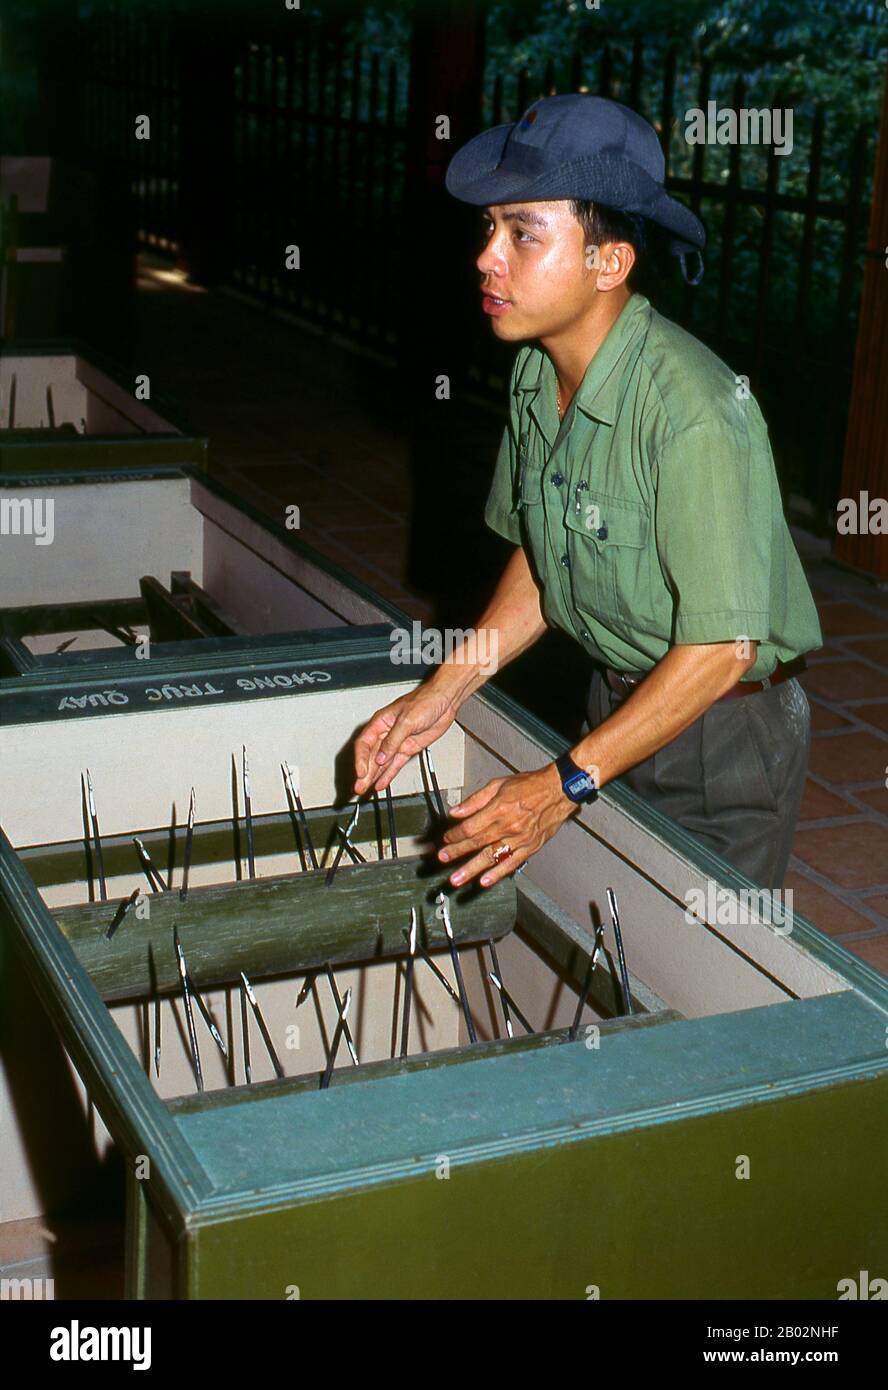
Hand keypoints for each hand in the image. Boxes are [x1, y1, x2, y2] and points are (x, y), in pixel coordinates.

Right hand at [353, 686, 458, 794]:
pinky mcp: (408, 749)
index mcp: (380, 722)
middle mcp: (386, 733)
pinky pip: (395, 764)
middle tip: (358, 787)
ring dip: (373, 776)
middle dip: (364, 772)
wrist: (444, 701)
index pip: (364, 744)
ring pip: (381, 763)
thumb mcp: (407, 721)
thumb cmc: (425, 701)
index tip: (361, 773)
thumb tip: (380, 758)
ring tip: (364, 789)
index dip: (360, 760)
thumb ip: (393, 741)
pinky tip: (381, 783)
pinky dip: (388, 775)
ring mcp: (397, 742)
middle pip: (370, 756)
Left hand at [437, 764, 574, 887]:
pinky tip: (485, 881)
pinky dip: (497, 874)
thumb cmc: (529, 786)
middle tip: (443, 860)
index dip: (454, 835)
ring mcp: (519, 839)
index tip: (446, 839)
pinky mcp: (530, 847)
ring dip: (471, 869)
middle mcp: (508, 826)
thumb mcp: (498, 784)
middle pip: (476, 843)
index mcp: (499, 809)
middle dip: (456, 853)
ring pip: (491, 857)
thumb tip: (456, 811)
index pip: (470, 827)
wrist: (557, 791)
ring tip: (457, 879)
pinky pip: (511, 863)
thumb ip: (475, 800)